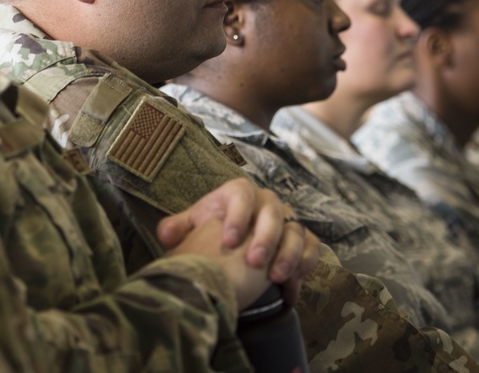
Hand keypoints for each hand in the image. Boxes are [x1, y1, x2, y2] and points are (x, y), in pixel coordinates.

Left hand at [155, 178, 319, 301]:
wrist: (233, 239)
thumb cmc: (212, 228)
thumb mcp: (193, 225)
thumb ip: (178, 228)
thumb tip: (166, 235)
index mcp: (239, 192)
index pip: (242, 196)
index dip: (237, 216)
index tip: (228, 241)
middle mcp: (266, 202)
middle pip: (273, 214)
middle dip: (265, 238)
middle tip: (253, 263)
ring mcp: (286, 220)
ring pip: (295, 231)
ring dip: (288, 254)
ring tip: (275, 278)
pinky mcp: (301, 239)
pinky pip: (312, 247)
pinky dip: (305, 264)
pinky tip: (291, 286)